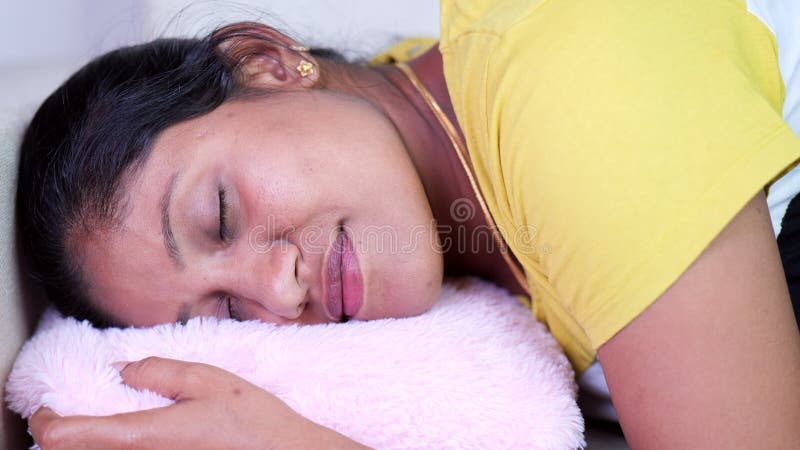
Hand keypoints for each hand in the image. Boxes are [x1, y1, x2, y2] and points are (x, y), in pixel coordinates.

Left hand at [29, 357, 368, 449]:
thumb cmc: (252, 422)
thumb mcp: (208, 380)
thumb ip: (159, 370)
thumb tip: (123, 370)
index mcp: (146, 435)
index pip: (67, 437)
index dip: (46, 420)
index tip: (48, 406)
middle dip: (66, 432)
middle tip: (75, 409)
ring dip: (92, 442)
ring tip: (108, 420)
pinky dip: (118, 447)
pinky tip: (139, 433)